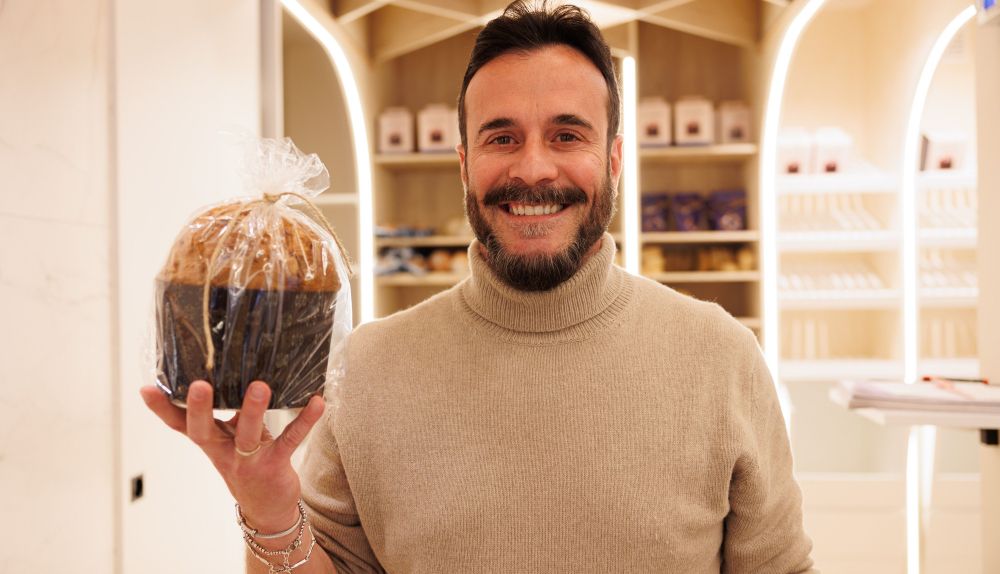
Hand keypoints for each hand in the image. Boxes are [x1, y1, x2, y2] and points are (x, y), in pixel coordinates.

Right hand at [139, 380, 325, 532]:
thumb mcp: (231, 439)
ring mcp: (248, 461)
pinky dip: (304, 420)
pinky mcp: (274, 465)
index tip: (147, 389)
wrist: (268, 508)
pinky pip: (289, 440)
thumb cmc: (248, 463)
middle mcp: (224, 452)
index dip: (163, 409)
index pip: (180, 425)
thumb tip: (231, 372)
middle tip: (198, 385)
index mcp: (210, 442)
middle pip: (204, 431)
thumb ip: (228, 413)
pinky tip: (317, 402)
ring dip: (254, 410)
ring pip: (247, 435)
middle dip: (199, 409)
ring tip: (260, 386)